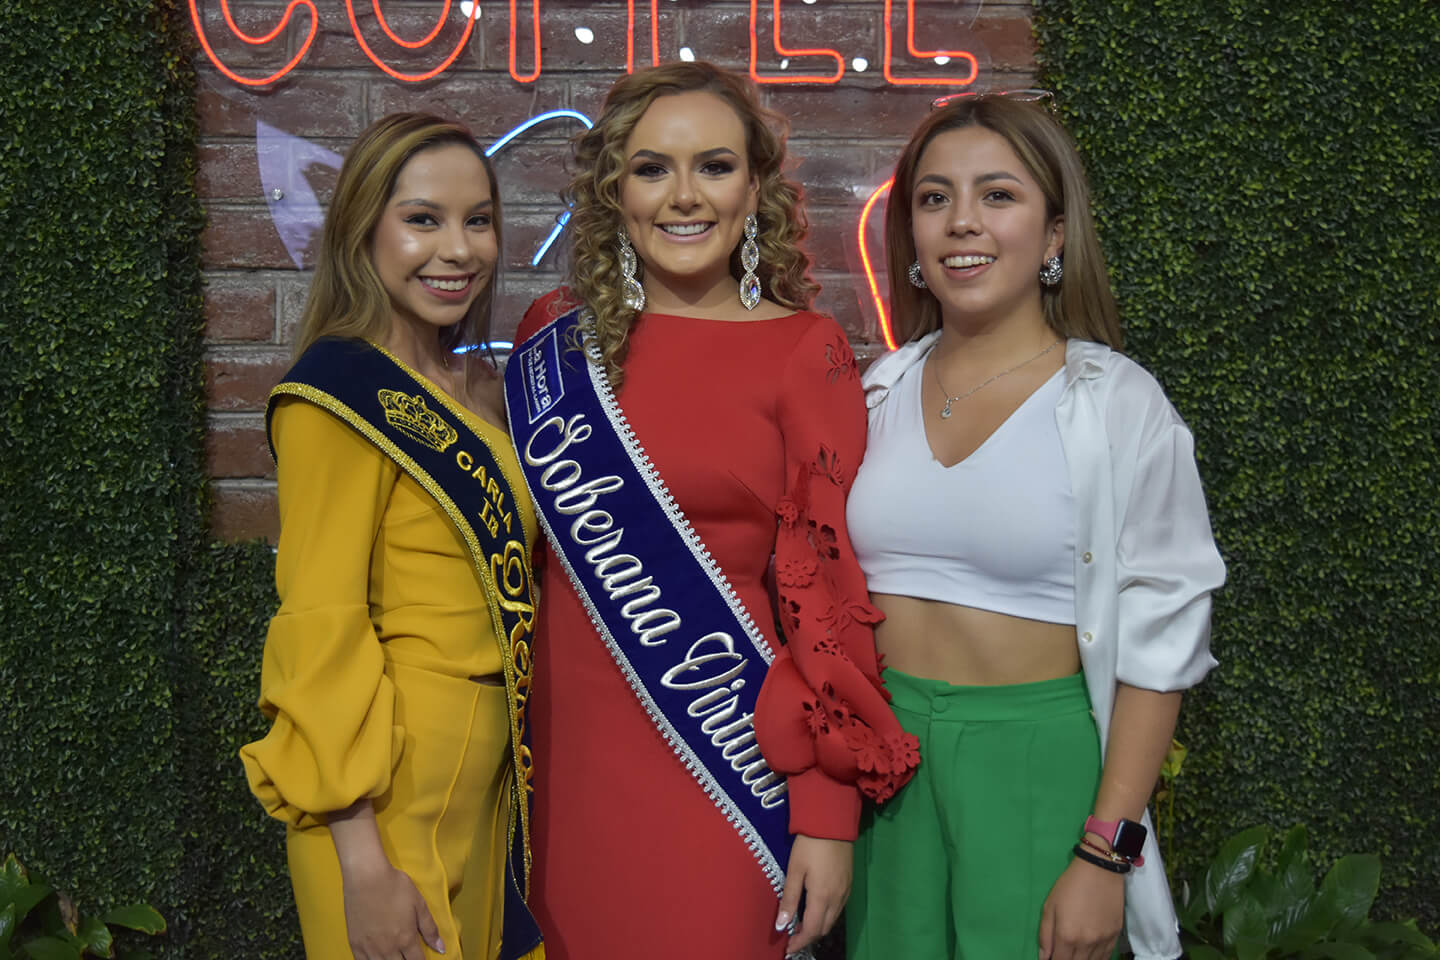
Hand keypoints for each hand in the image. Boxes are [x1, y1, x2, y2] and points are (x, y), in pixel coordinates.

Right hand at [339, 856, 443, 959]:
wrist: (366, 877)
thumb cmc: (395, 886)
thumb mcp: (419, 904)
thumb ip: (430, 929)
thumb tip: (441, 949)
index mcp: (406, 939)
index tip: (422, 959)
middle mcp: (388, 948)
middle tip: (409, 957)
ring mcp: (369, 948)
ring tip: (395, 957)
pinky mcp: (355, 944)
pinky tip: (378, 958)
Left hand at [776, 835, 851, 954]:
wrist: (833, 823)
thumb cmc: (809, 845)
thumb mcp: (794, 870)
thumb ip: (789, 899)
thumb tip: (781, 925)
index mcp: (822, 897)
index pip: (812, 930)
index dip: (800, 942)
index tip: (787, 948)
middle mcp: (837, 898)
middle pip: (824, 928)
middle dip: (808, 937)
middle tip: (792, 938)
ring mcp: (845, 891)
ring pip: (832, 920)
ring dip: (818, 927)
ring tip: (801, 926)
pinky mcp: (849, 884)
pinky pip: (838, 909)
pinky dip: (826, 916)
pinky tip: (815, 910)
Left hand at [1038, 858, 1124, 959]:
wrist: (1100, 870)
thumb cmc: (1070, 885)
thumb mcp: (1050, 906)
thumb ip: (1045, 935)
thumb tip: (1043, 958)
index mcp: (1067, 936)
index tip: (1050, 959)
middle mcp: (1086, 943)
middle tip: (1062, 954)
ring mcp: (1103, 941)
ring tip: (1074, 953)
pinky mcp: (1115, 936)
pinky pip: (1106, 957)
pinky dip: (1096, 959)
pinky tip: (1089, 955)